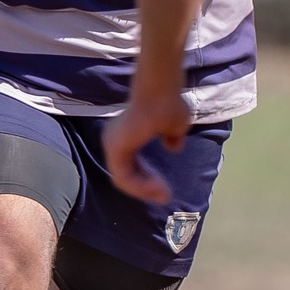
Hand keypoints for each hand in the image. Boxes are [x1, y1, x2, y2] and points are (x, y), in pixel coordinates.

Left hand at [103, 85, 193, 204]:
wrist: (162, 94)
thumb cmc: (168, 104)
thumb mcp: (176, 125)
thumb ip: (172, 138)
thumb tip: (173, 147)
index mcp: (126, 134)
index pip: (132, 165)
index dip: (147, 178)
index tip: (165, 188)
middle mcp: (115, 140)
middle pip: (126, 175)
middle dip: (146, 188)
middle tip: (165, 196)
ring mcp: (113, 144)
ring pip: (124, 179)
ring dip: (144, 190)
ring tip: (163, 193)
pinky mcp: (115, 149)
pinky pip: (123, 177)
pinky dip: (139, 186)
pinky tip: (157, 187)